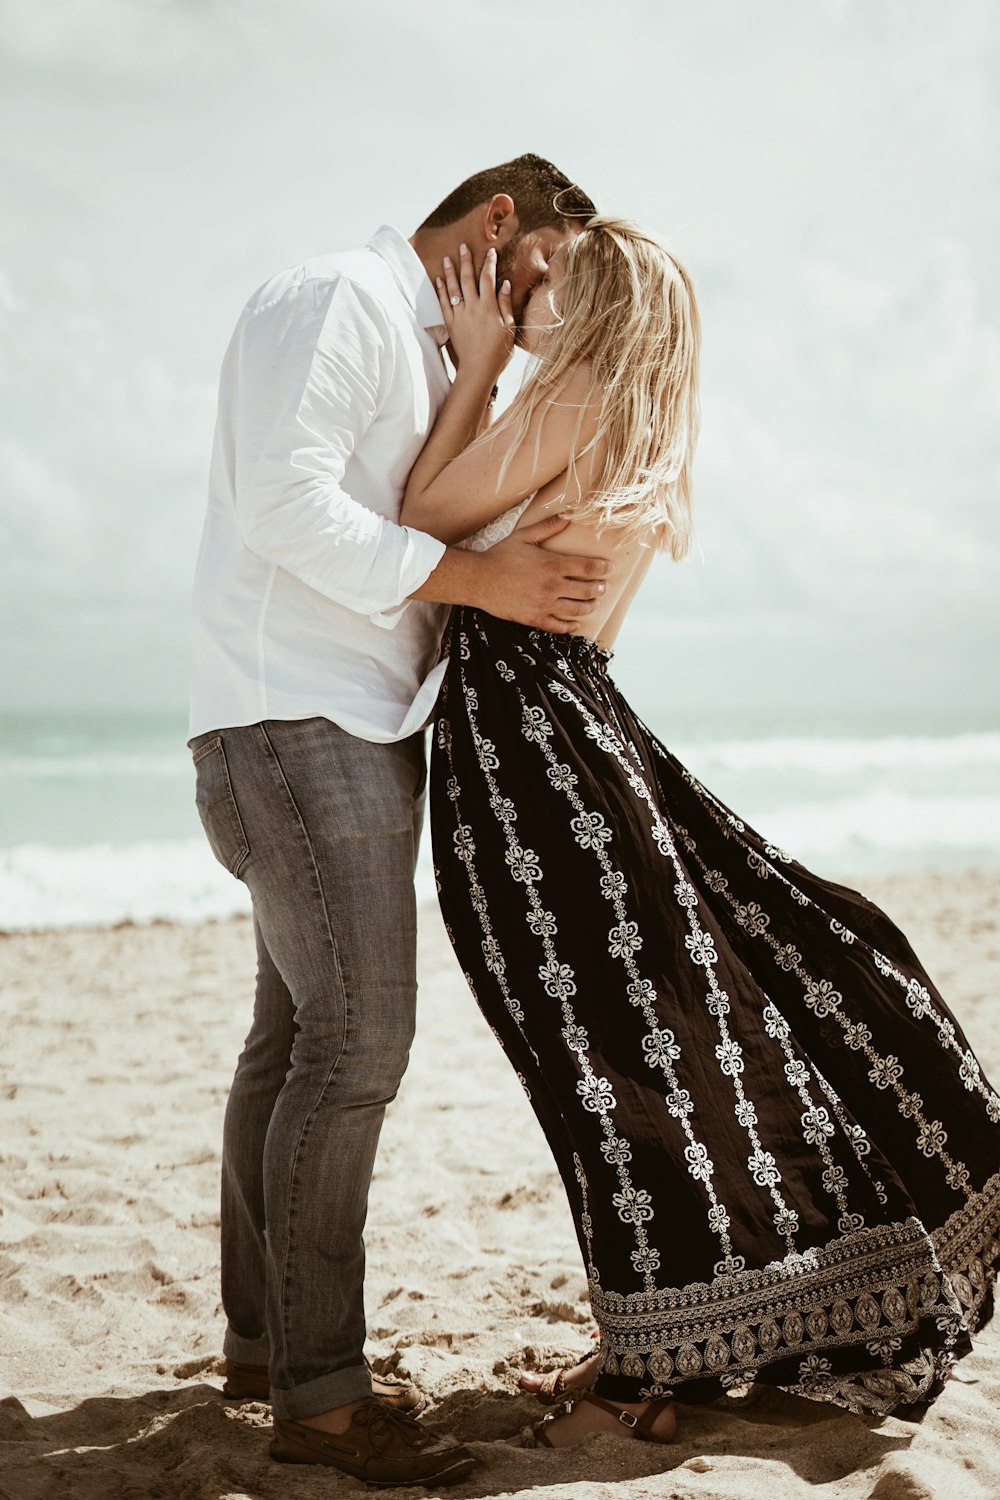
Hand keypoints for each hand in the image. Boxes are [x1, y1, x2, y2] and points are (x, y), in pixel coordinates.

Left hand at [436, 244, 514, 379]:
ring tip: (447, 258)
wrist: (479, 369)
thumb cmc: (498, 351)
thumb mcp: (509, 327)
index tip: (490, 251)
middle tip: (463, 246)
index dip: (490, 263)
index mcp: (489, 307)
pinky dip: (441, 290)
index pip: (489, 279)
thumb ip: (505, 304)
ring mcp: (460, 315)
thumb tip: (505, 284)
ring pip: (453, 288)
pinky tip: (439, 280)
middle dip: (466, 261)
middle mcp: (473, 307)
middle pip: (468, 278)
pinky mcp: (451, 324)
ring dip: (450, 271)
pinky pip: (444, 303)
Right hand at [474, 515, 611, 633]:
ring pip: (577, 610)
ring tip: (593, 604)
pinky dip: (571, 626)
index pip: (587, 567)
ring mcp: (544, 604)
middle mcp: (552, 586)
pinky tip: (576, 623)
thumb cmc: (500, 555)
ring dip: (590, 607)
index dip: (602, 568)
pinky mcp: (534, 618)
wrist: (479, 579)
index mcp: (553, 564)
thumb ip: (549, 525)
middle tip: (603, 587)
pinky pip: (558, 627)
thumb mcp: (525, 536)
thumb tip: (571, 513)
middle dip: (599, 588)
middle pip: (587, 590)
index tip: (609, 568)